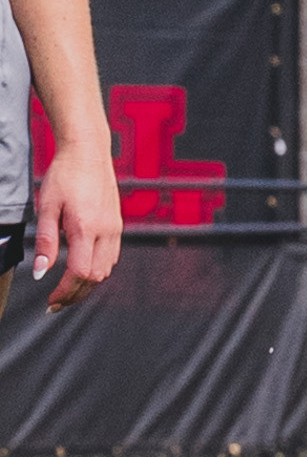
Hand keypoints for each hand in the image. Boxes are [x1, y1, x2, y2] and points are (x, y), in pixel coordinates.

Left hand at [33, 137, 121, 311]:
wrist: (89, 152)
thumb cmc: (65, 175)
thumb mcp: (47, 207)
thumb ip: (44, 242)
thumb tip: (40, 272)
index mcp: (86, 228)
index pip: (80, 273)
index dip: (65, 292)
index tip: (50, 301)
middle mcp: (106, 231)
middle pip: (96, 277)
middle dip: (75, 295)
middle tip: (55, 303)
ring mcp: (115, 229)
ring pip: (106, 270)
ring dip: (87, 285)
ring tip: (67, 291)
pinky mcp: (117, 225)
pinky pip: (111, 258)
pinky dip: (96, 271)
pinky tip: (81, 270)